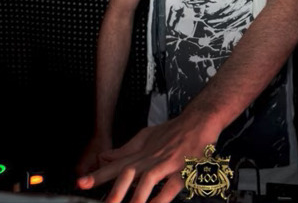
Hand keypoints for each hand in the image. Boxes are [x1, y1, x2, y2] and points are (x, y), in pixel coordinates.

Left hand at [77, 113, 220, 202]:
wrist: (198, 120)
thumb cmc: (173, 131)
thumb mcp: (146, 136)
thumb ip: (125, 150)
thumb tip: (104, 157)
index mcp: (141, 151)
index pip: (116, 164)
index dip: (98, 174)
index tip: (81, 183)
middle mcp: (151, 157)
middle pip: (129, 173)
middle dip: (114, 191)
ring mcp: (167, 163)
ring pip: (148, 180)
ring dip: (136, 197)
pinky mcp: (184, 170)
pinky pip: (171, 186)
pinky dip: (162, 198)